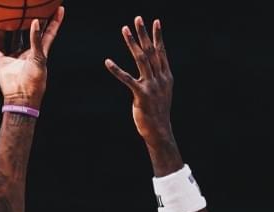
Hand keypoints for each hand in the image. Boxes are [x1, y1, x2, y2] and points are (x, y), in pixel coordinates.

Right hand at [0, 7, 63, 109]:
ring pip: (15, 38)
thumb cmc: (34, 81)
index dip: (55, 21)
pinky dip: (0, 38)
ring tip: (15, 12)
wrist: (20, 97)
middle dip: (34, 20)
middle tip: (34, 5)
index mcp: (40, 53)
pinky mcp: (4, 62)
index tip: (59, 8)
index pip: (49, 33)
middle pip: (32, 33)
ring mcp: (16, 57)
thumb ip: (36, 40)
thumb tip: (36, 21)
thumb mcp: (38, 58)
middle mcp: (28, 53)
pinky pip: (1, 47)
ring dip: (15, 26)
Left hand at [105, 17, 174, 150]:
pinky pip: (127, 79)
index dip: (158, 36)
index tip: (155, 22)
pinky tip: (107, 61)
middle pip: (151, 51)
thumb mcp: (161, 93)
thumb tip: (154, 72)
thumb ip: (158, 80)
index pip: (161, 52)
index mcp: (166, 76)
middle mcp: (160, 78)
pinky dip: (116, 69)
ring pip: (141, 59)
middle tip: (137, 19)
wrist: (159, 130)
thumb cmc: (158, 113)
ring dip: (132, 43)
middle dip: (143, 34)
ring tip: (125, 30)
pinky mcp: (141, 95)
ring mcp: (152, 86)